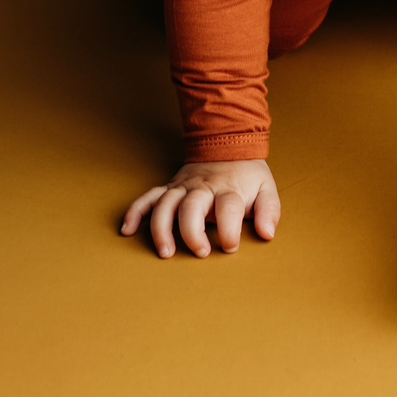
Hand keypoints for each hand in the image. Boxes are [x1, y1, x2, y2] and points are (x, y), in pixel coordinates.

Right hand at [120, 159, 279, 258]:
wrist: (227, 144)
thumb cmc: (246, 175)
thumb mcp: (266, 189)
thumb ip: (269, 211)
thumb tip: (267, 233)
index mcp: (228, 189)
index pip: (228, 208)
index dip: (229, 230)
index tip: (231, 246)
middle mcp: (202, 188)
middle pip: (191, 207)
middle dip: (192, 231)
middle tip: (201, 252)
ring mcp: (182, 187)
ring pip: (165, 205)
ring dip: (161, 228)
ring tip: (165, 252)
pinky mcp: (169, 188)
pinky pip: (148, 198)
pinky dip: (135, 212)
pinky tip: (127, 230)